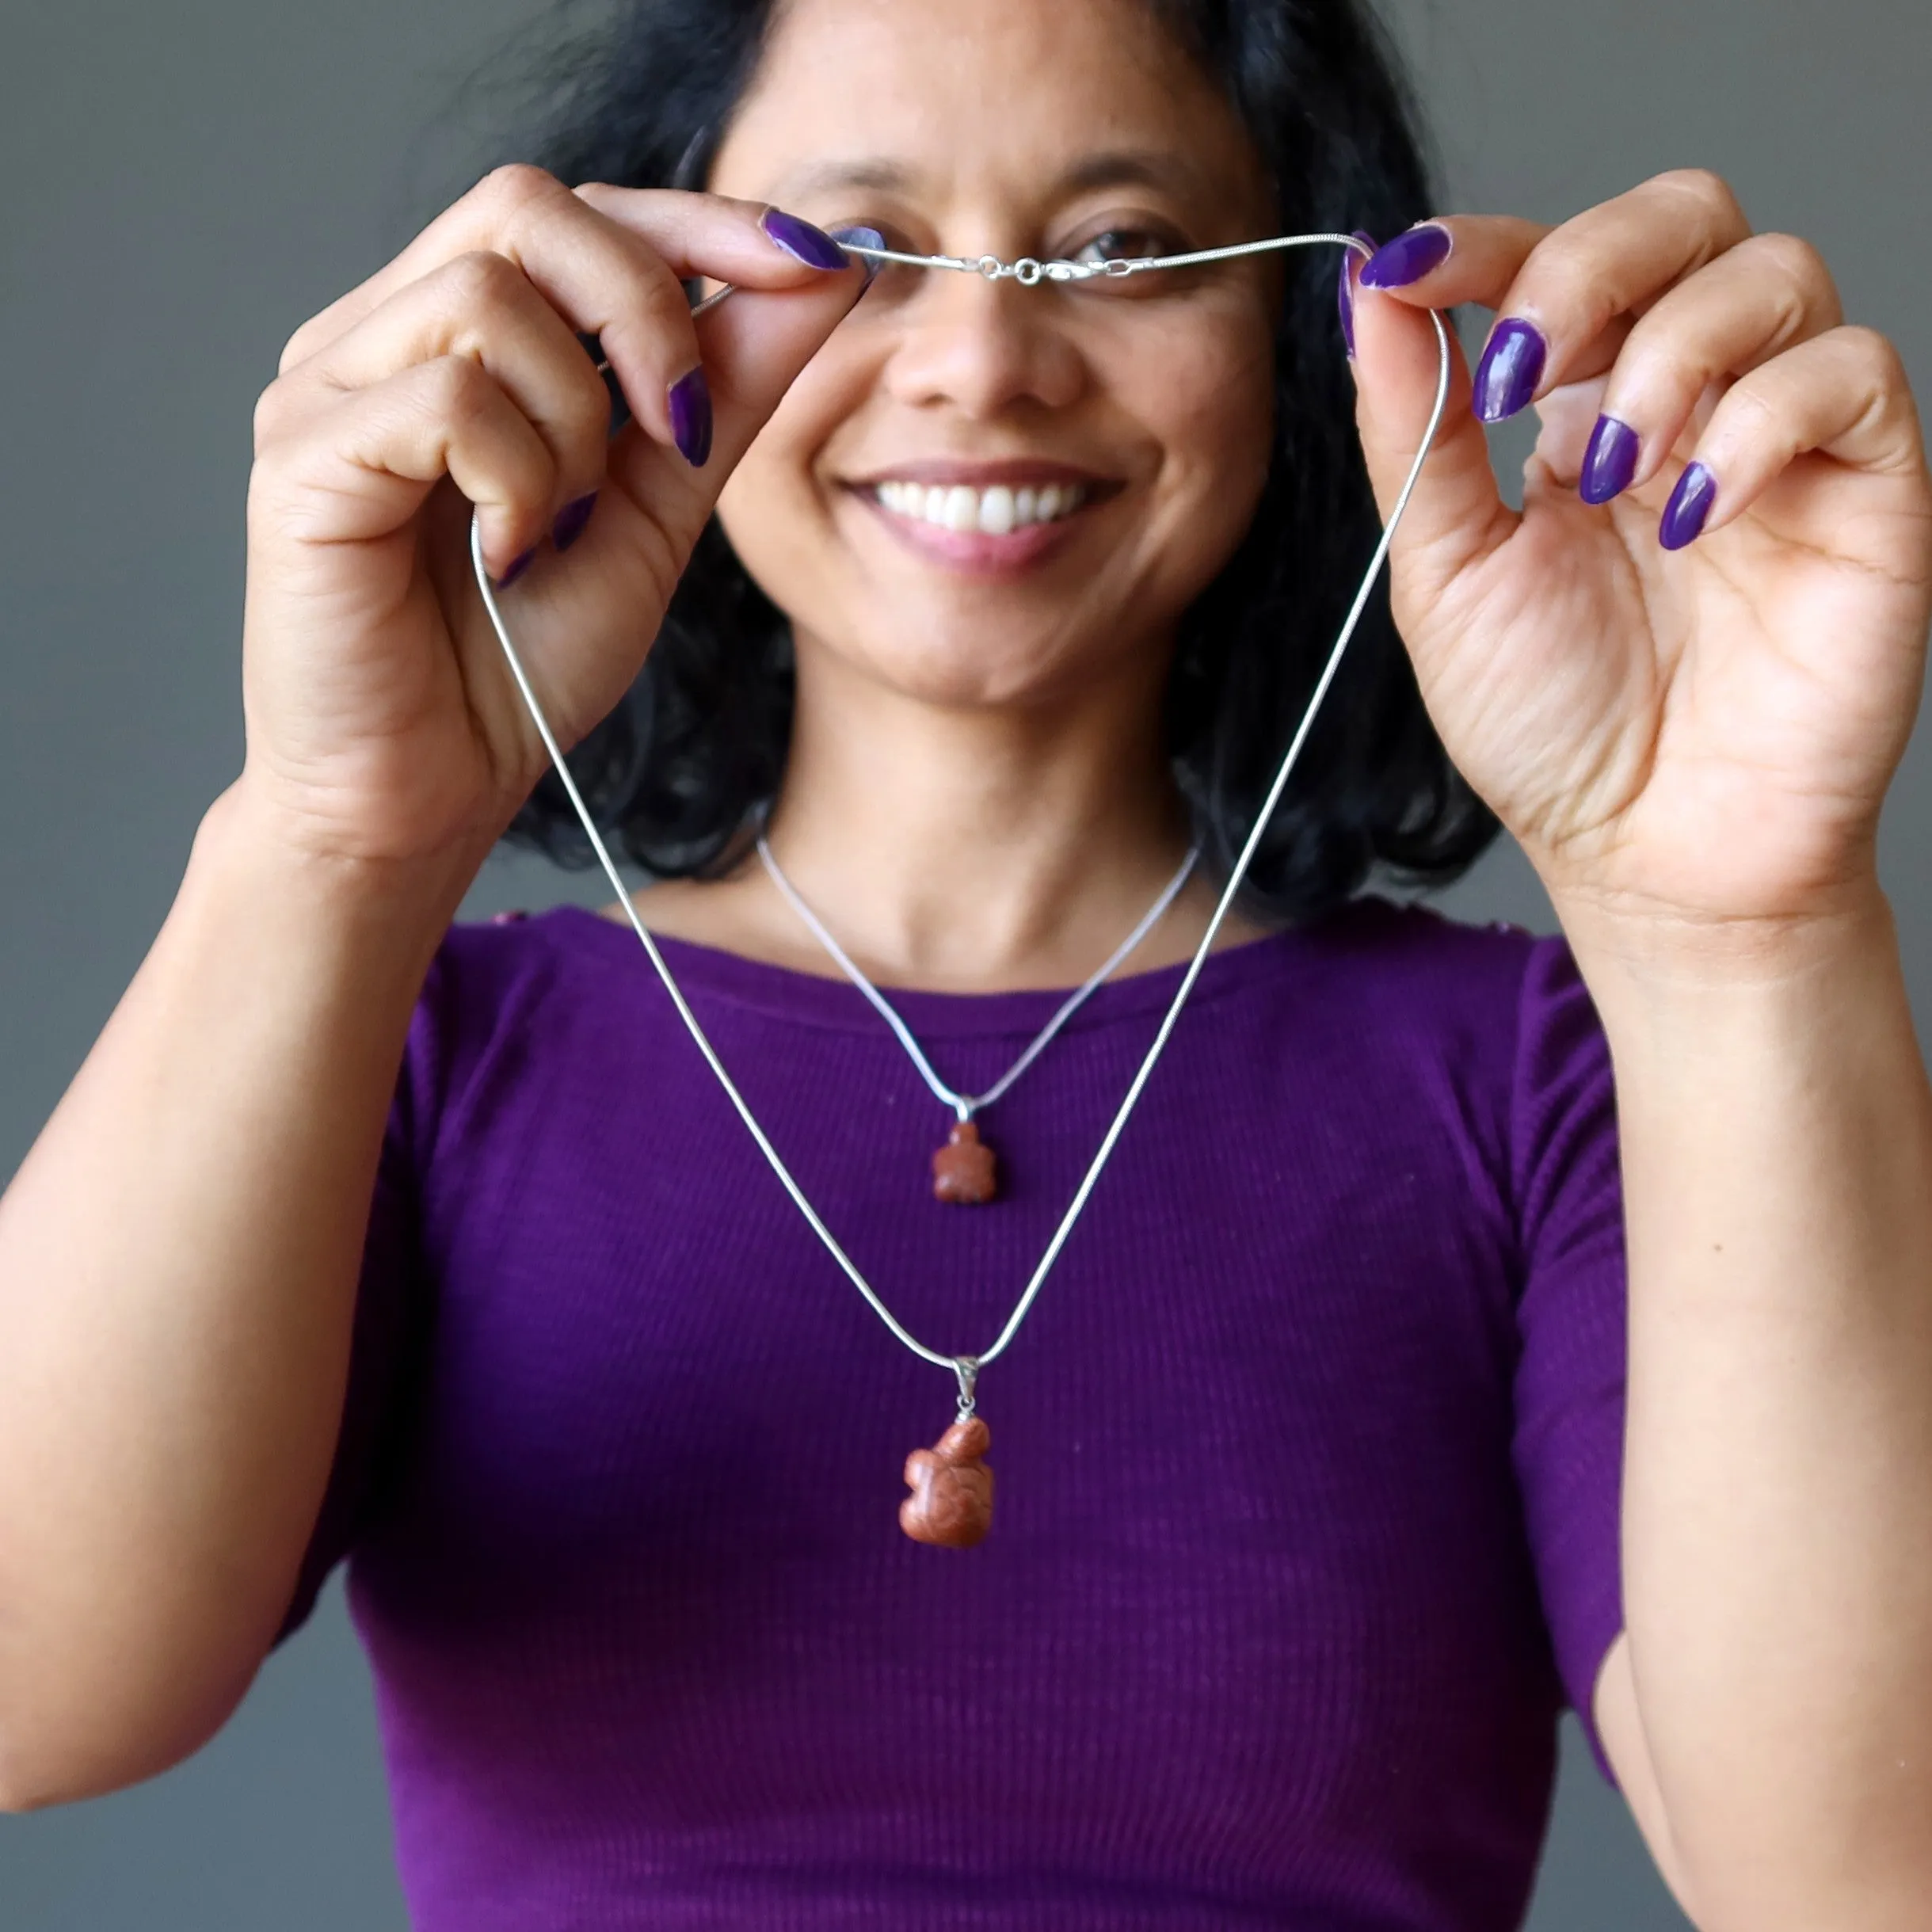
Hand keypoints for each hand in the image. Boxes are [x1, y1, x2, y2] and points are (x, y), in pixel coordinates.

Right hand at [240, 165, 870, 864]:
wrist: (431, 793)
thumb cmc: (523, 662)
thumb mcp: (660, 511)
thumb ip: (725, 390)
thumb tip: (828, 266)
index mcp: (457, 337)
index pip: (575, 213)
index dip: (700, 221)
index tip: (817, 262)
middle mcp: (379, 334)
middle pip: (525, 207)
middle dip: (646, 311)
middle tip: (679, 434)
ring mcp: (326, 387)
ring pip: (487, 299)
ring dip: (574, 426)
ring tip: (561, 529)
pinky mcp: (299, 456)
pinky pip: (445, 399)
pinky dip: (516, 480)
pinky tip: (510, 557)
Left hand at [1344, 170, 1931, 938]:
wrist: (1647, 856)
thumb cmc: (1553, 731)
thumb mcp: (1446, 576)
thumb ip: (1417, 434)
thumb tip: (1375, 290)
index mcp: (1583, 413)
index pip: (1558, 259)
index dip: (1488, 240)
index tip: (1413, 266)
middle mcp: (1690, 403)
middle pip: (1684, 217)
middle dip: (1590, 262)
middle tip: (1528, 369)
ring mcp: (1784, 439)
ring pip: (1775, 271)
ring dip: (1670, 351)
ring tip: (1613, 474)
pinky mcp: (1871, 489)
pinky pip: (1854, 373)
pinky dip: (1764, 418)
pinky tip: (1696, 514)